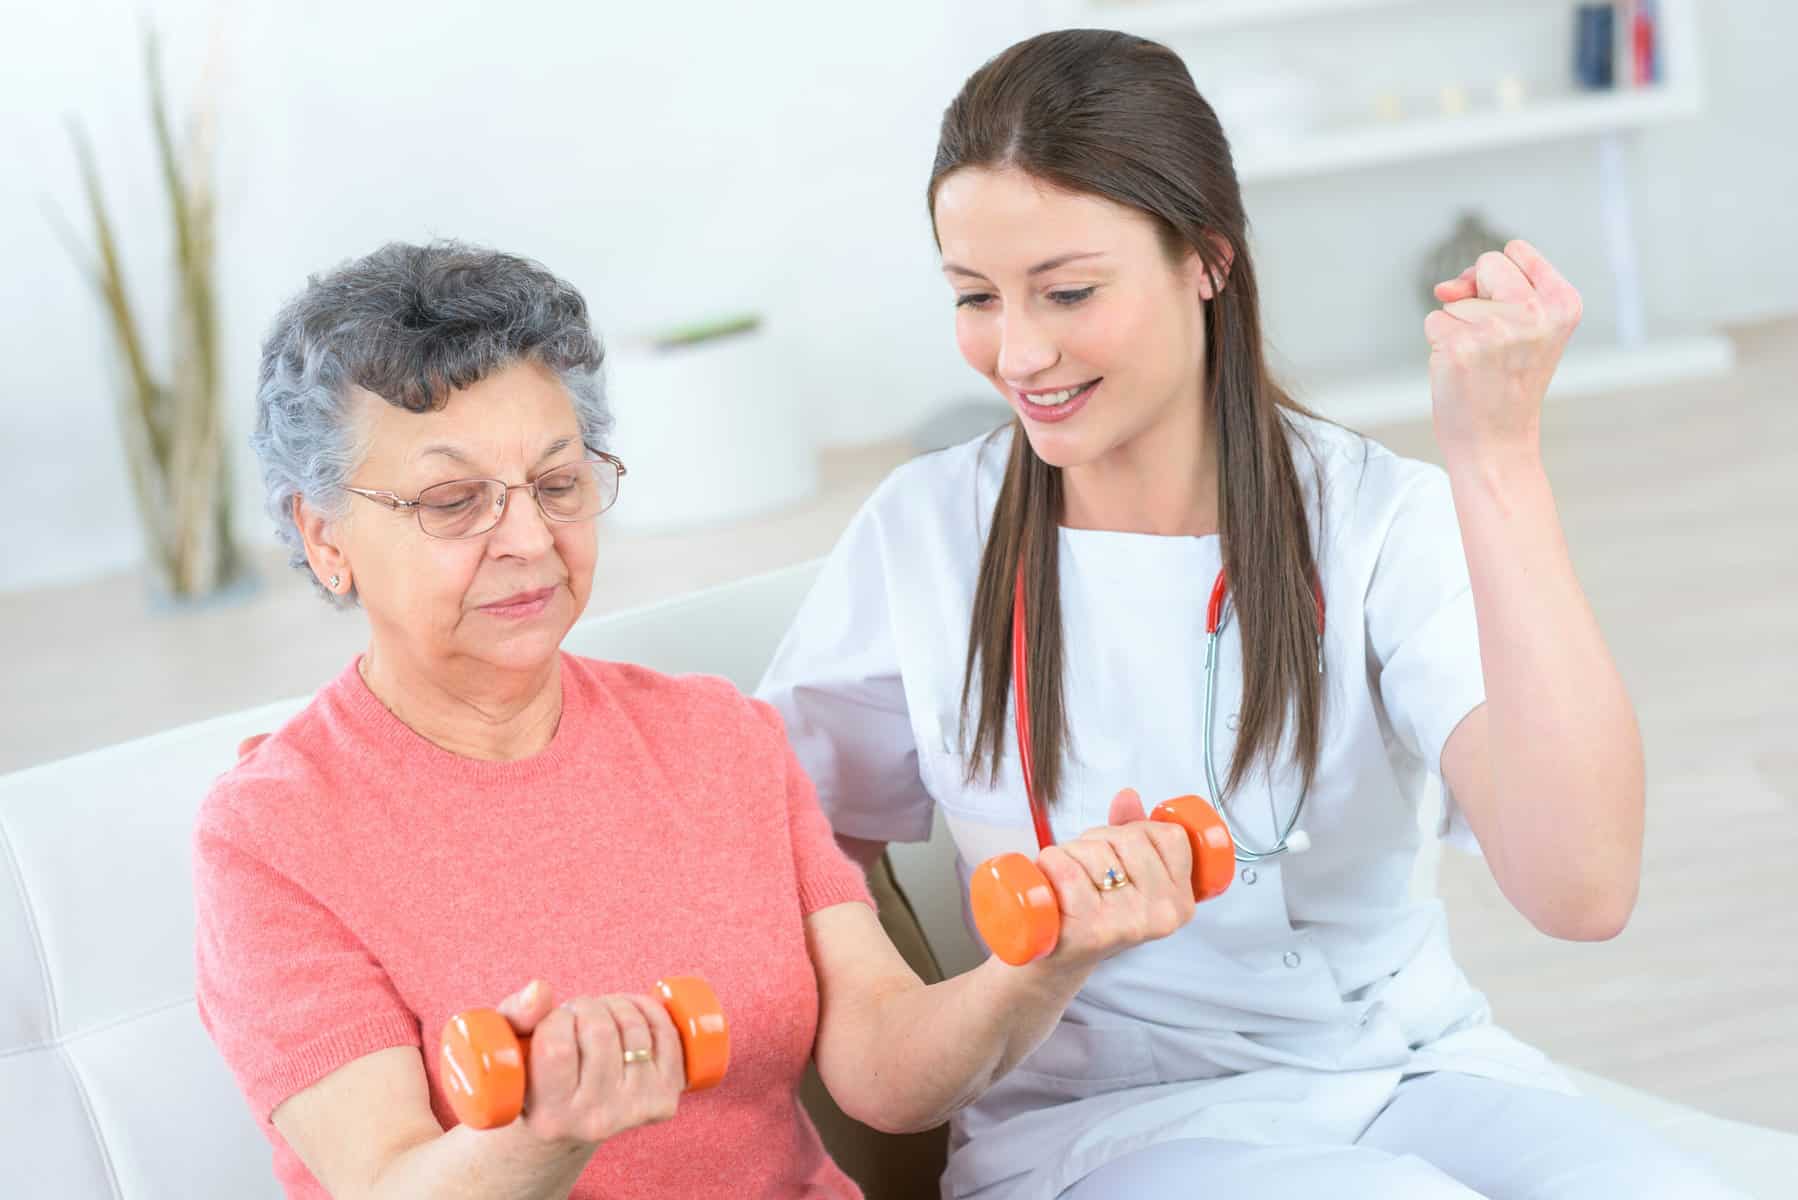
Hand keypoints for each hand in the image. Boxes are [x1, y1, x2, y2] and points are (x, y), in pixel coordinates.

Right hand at [493, 980, 687, 1146]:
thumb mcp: (510, 1050)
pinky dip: (648, 1009)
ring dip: (614, 1004)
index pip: (556, 1047)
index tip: (553, 1022)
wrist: (575, 1117)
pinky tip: (630, 1011)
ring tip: (598, 1015)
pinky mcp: (664, 1097)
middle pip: (599, 1032)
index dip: (556, 1019)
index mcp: (550, 1116)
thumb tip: (539, 990)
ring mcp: (634, 1110)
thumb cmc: (536, 1074)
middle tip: (576, 1014)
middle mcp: (595, 1121)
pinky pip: (665, 1033)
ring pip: (633, 1027)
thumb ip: (515, 1015)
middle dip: (585, 1006)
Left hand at [1032, 789, 1196, 973]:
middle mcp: (1162, 915)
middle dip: (1098, 839)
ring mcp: (1128, 924)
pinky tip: (1049, 883)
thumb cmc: (1092, 911)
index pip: (1171, 836)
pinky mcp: (1092, 931)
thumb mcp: (1124, 872)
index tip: (1121, 849)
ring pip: (1096, 852)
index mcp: (1181, 901)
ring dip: (1070, 852)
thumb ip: (1132, 830)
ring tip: (1066, 879)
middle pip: (1130, 838)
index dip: (1138, 830)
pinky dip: (1051, 865)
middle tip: (1086, 866)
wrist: (1054, 960)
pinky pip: (1069, 872)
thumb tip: (1128, 796)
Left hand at [1426, 239, 1582, 461]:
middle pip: (1486, 264)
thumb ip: (1491, 289)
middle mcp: (1535, 313)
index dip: (1500, 279)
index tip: (1512, 314)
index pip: (1515, 251)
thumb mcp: (1525, 327)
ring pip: (1456, 299)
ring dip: (1458, 327)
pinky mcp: (1459, 345)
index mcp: (1563, 303)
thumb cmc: (1508, 382)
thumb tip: (1444, 287)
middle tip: (1493, 339)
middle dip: (1478, 294)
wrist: (1497, 441)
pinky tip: (1463, 369)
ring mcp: (1496, 328)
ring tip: (1481, 363)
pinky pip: (1435, 320)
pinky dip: (1440, 343)